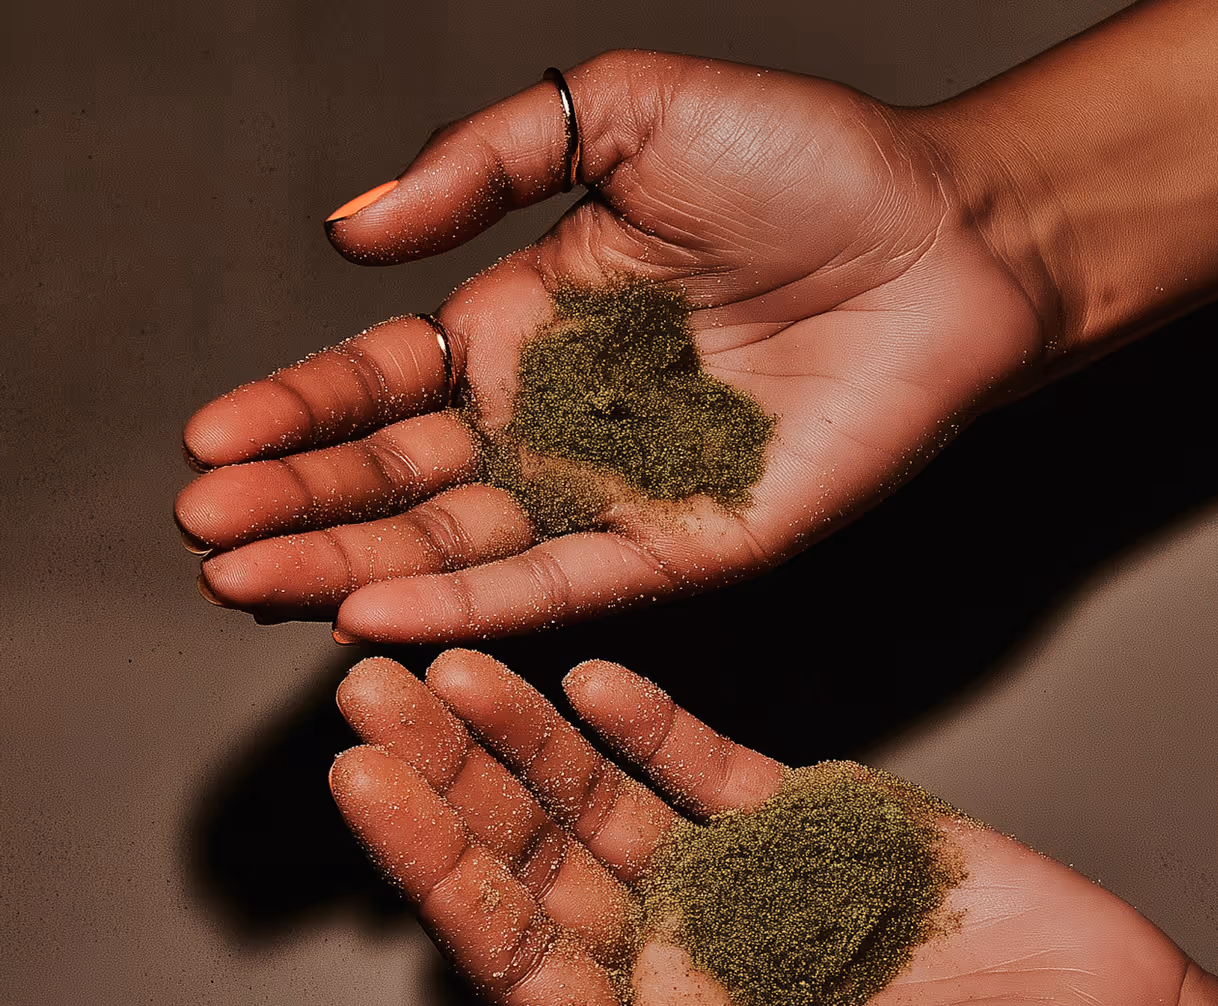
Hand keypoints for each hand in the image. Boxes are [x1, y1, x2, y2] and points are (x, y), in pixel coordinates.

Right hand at [176, 52, 1043, 640]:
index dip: (295, 415)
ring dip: (350, 566)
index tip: (210, 440)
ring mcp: (614, 495)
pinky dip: (467, 605)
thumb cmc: (807, 165)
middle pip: (401, 481)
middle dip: (298, 507)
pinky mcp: (681, 550)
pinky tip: (375, 611)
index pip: (382, 385)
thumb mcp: (622, 116)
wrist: (946, 240)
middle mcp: (557, 423)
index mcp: (529, 326)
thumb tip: (348, 233)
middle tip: (204, 531)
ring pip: (458, 548)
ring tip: (245, 580)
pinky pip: (558, 585)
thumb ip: (483, 165)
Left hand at [329, 651, 1194, 1005]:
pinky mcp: (808, 832)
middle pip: (538, 871)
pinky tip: (591, 680)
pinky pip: (706, 768)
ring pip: (602, 807)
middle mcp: (686, 978)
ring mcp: (739, 895)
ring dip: (525, 737)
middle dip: (453, 782)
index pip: (525, 971)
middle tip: (373, 693)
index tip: (370, 787)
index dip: (442, 879)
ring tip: (453, 662)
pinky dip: (649, 724)